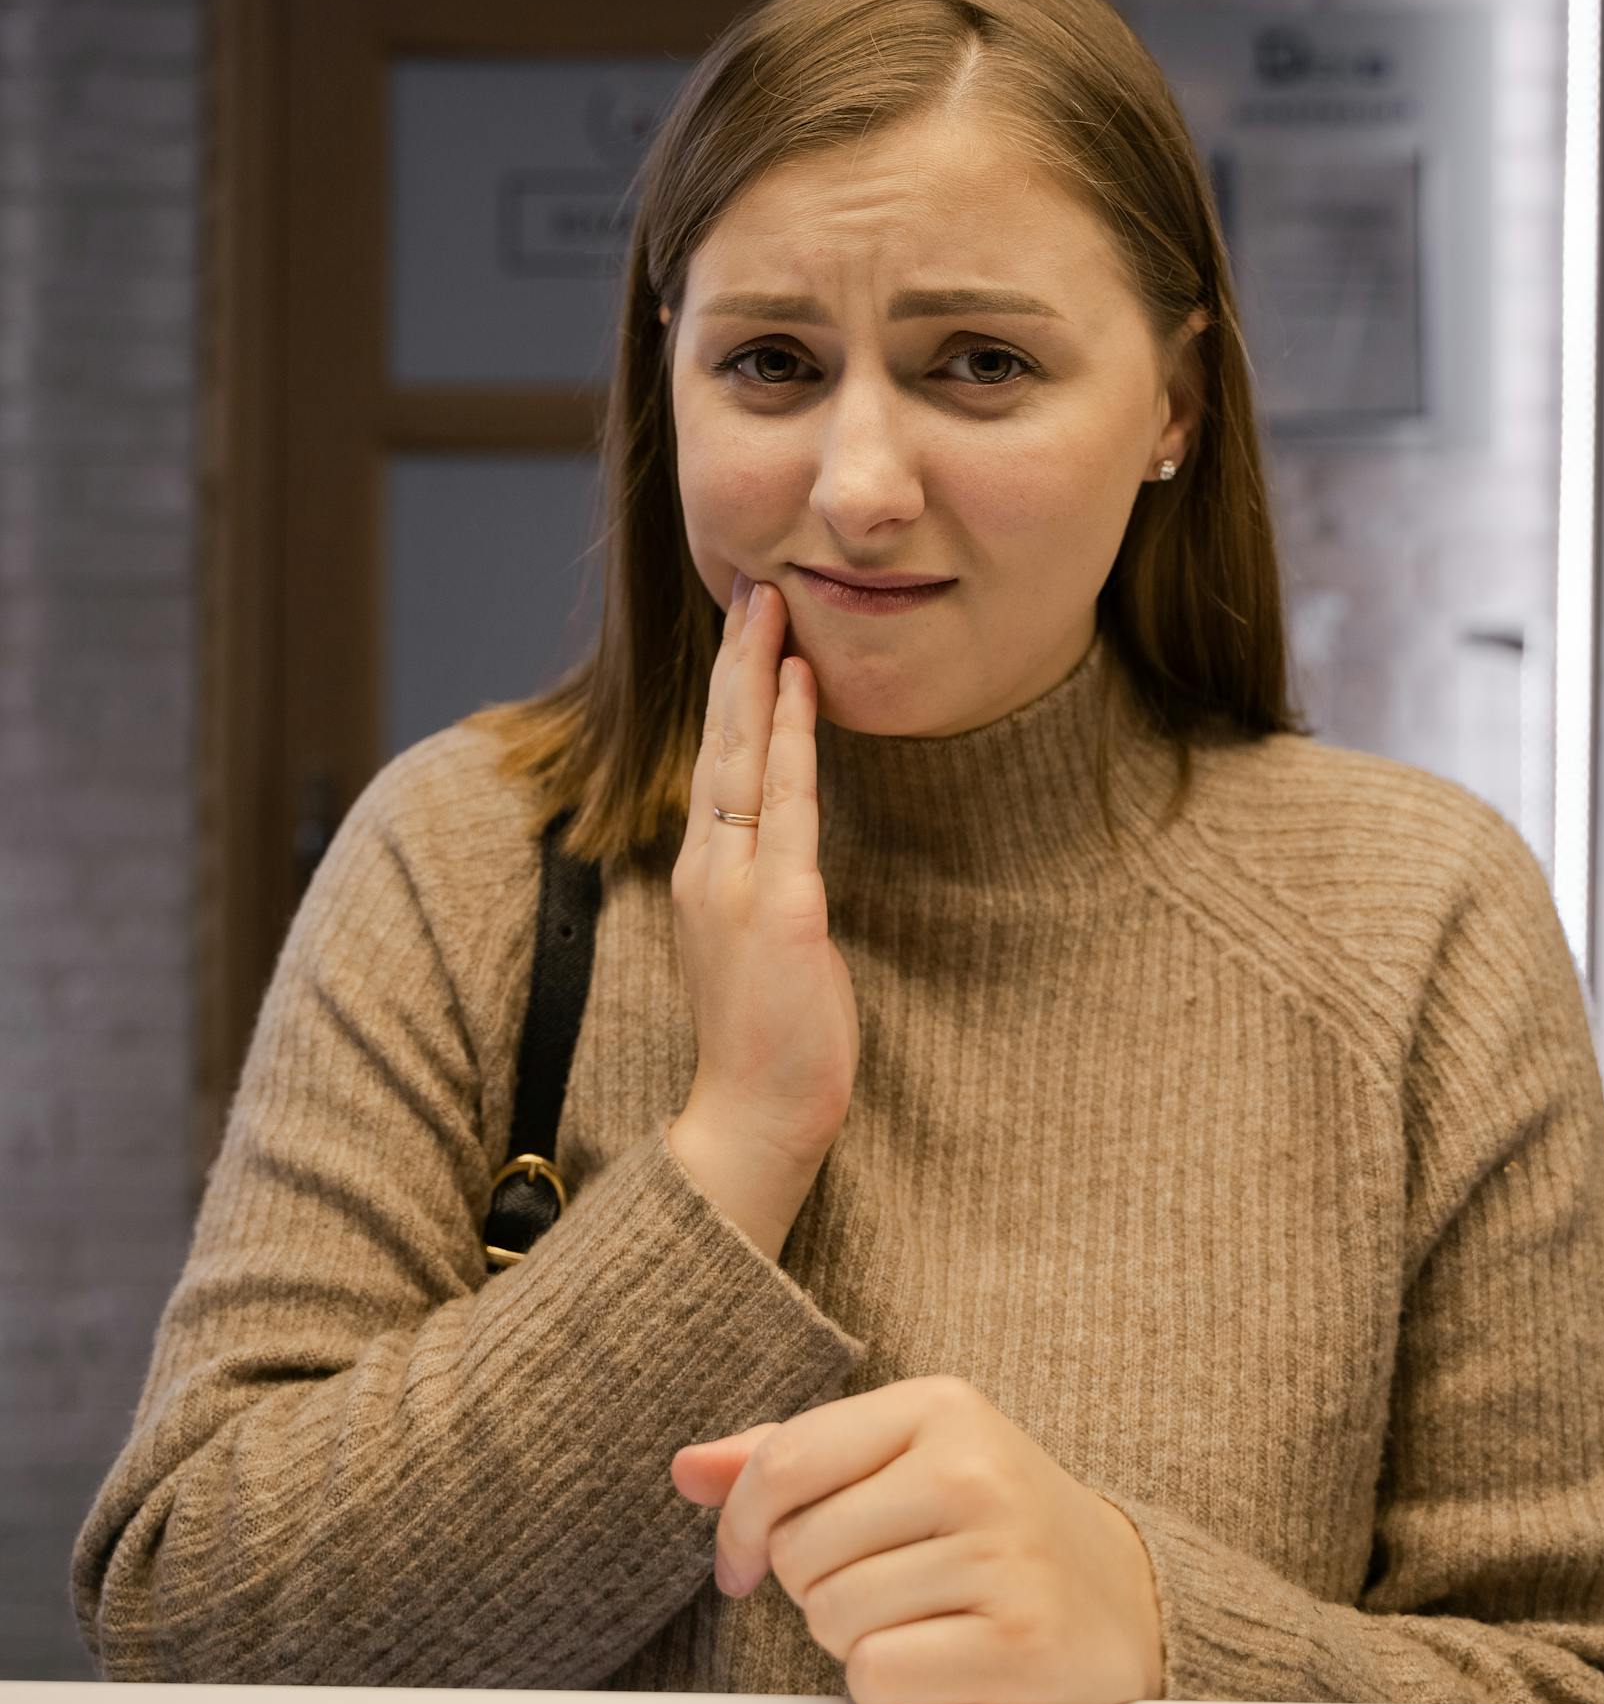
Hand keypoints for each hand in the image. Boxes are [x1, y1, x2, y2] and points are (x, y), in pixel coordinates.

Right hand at [670, 571, 861, 1197]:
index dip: (727, 694)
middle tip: (748, 583)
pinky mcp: (778, 909)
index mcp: (703, 876)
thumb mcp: (762, 946)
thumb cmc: (770, 1041)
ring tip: (769, 608)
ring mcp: (736, 885)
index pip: (713, 764)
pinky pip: (786, 805)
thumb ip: (769, 886)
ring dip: (757, 677)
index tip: (742, 631)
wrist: (755, 1120)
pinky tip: (800, 687)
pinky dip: (790, 739)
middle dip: (733, 660)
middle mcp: (707, 869)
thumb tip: (789, 847)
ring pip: (741, 757)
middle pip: (716, 741)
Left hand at [670, 1376, 1163, 1703]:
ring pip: (833, 1620)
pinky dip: (886, 1688)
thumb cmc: (988, 1520)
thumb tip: (683, 1470)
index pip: (783, 1463)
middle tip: (879, 1586)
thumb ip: (792, 1460)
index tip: (744, 1564)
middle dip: (815, 1586)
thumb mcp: (902, 1461)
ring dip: (852, 1639)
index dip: (741, 1527)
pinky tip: (936, 1663)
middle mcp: (973, 1469)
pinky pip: (877, 1678)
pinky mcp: (1021, 1642)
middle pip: (802, 1552)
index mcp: (939, 1406)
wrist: (1127, 1592)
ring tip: (916, 1619)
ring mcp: (1002, 1555)